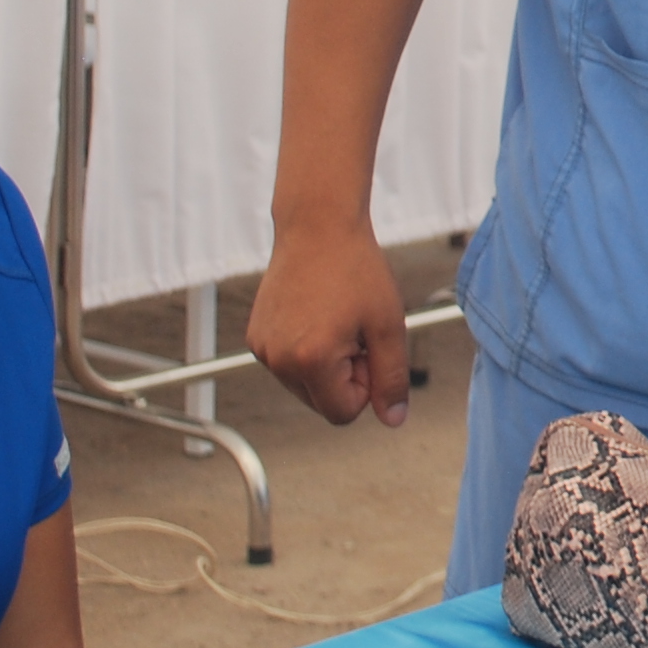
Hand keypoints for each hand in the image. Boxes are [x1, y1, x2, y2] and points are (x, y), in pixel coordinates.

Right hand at [247, 215, 413, 427]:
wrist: (317, 226)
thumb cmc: (357, 270)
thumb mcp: (389, 326)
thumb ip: (392, 378)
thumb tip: (392, 420)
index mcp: (311, 360)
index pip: (343, 413)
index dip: (365, 385)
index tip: (367, 345)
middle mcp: (278, 360)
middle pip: (322, 403)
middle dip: (344, 376)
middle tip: (353, 330)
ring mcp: (262, 349)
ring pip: (305, 386)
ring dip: (325, 363)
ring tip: (334, 318)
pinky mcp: (255, 337)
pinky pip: (288, 365)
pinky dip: (305, 350)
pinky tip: (315, 313)